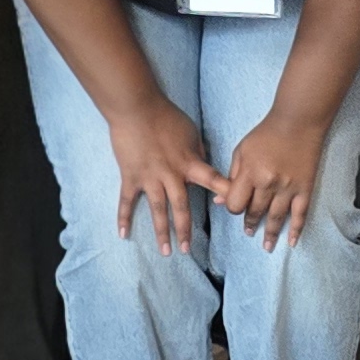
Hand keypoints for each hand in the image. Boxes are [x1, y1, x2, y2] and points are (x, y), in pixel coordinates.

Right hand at [108, 96, 217, 255]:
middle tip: (187, 250)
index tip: (236, 209)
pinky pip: (127, 201)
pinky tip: (123, 234)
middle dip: (185, 229)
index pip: (214, 181)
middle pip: (181, 207)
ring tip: (165, 251)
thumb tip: (204, 163)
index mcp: (189, 164)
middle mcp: (171, 175)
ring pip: (158, 210)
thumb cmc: (166, 116)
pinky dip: (123, 217)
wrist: (136, 108)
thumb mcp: (191, 132)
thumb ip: (198, 152)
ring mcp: (150, 178)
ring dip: (162, 232)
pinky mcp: (130, 176)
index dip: (226, 194)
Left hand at [222, 112, 324, 253]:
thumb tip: (220, 201)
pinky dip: (296, 229)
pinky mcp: (305, 187)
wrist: (298, 121)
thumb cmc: (266, 133)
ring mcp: (288, 187)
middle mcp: (268, 183)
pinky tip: (291, 242)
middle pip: (255, 212)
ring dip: (270, 233)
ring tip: (266, 245)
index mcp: (249, 173)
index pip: (235, 203)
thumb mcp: (241, 150)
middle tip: (249, 232)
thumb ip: (231, 175)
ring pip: (276, 217)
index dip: (233, 208)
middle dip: (250, 224)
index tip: (236, 208)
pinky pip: (300, 213)